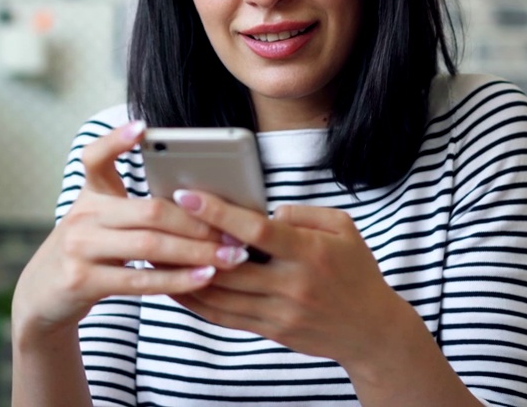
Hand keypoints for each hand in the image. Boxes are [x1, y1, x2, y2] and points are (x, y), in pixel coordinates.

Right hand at [12, 122, 253, 338]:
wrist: (44, 295)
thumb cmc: (88, 252)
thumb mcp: (99, 219)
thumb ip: (134, 208)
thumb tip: (196, 201)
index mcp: (90, 194)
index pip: (95, 158)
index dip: (116, 139)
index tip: (142, 127)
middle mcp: (82, 216)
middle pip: (149, 211)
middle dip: (197, 222)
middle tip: (233, 230)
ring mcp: (79, 248)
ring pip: (149, 246)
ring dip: (197, 252)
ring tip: (230, 255)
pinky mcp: (81, 281)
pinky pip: (139, 281)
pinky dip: (177, 279)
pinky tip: (205, 277)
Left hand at [168, 190, 402, 365]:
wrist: (370, 329)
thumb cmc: (355, 270)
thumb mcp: (342, 228)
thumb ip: (303, 213)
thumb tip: (265, 211)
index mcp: (309, 253)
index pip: (256, 231)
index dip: (219, 212)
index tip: (187, 195)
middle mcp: (292, 285)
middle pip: (229, 266)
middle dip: (189, 244)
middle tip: (156, 222)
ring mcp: (280, 312)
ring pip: (220, 295)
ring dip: (184, 275)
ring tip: (155, 253)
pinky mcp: (271, 330)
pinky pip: (225, 316)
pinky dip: (197, 302)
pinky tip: (176, 285)